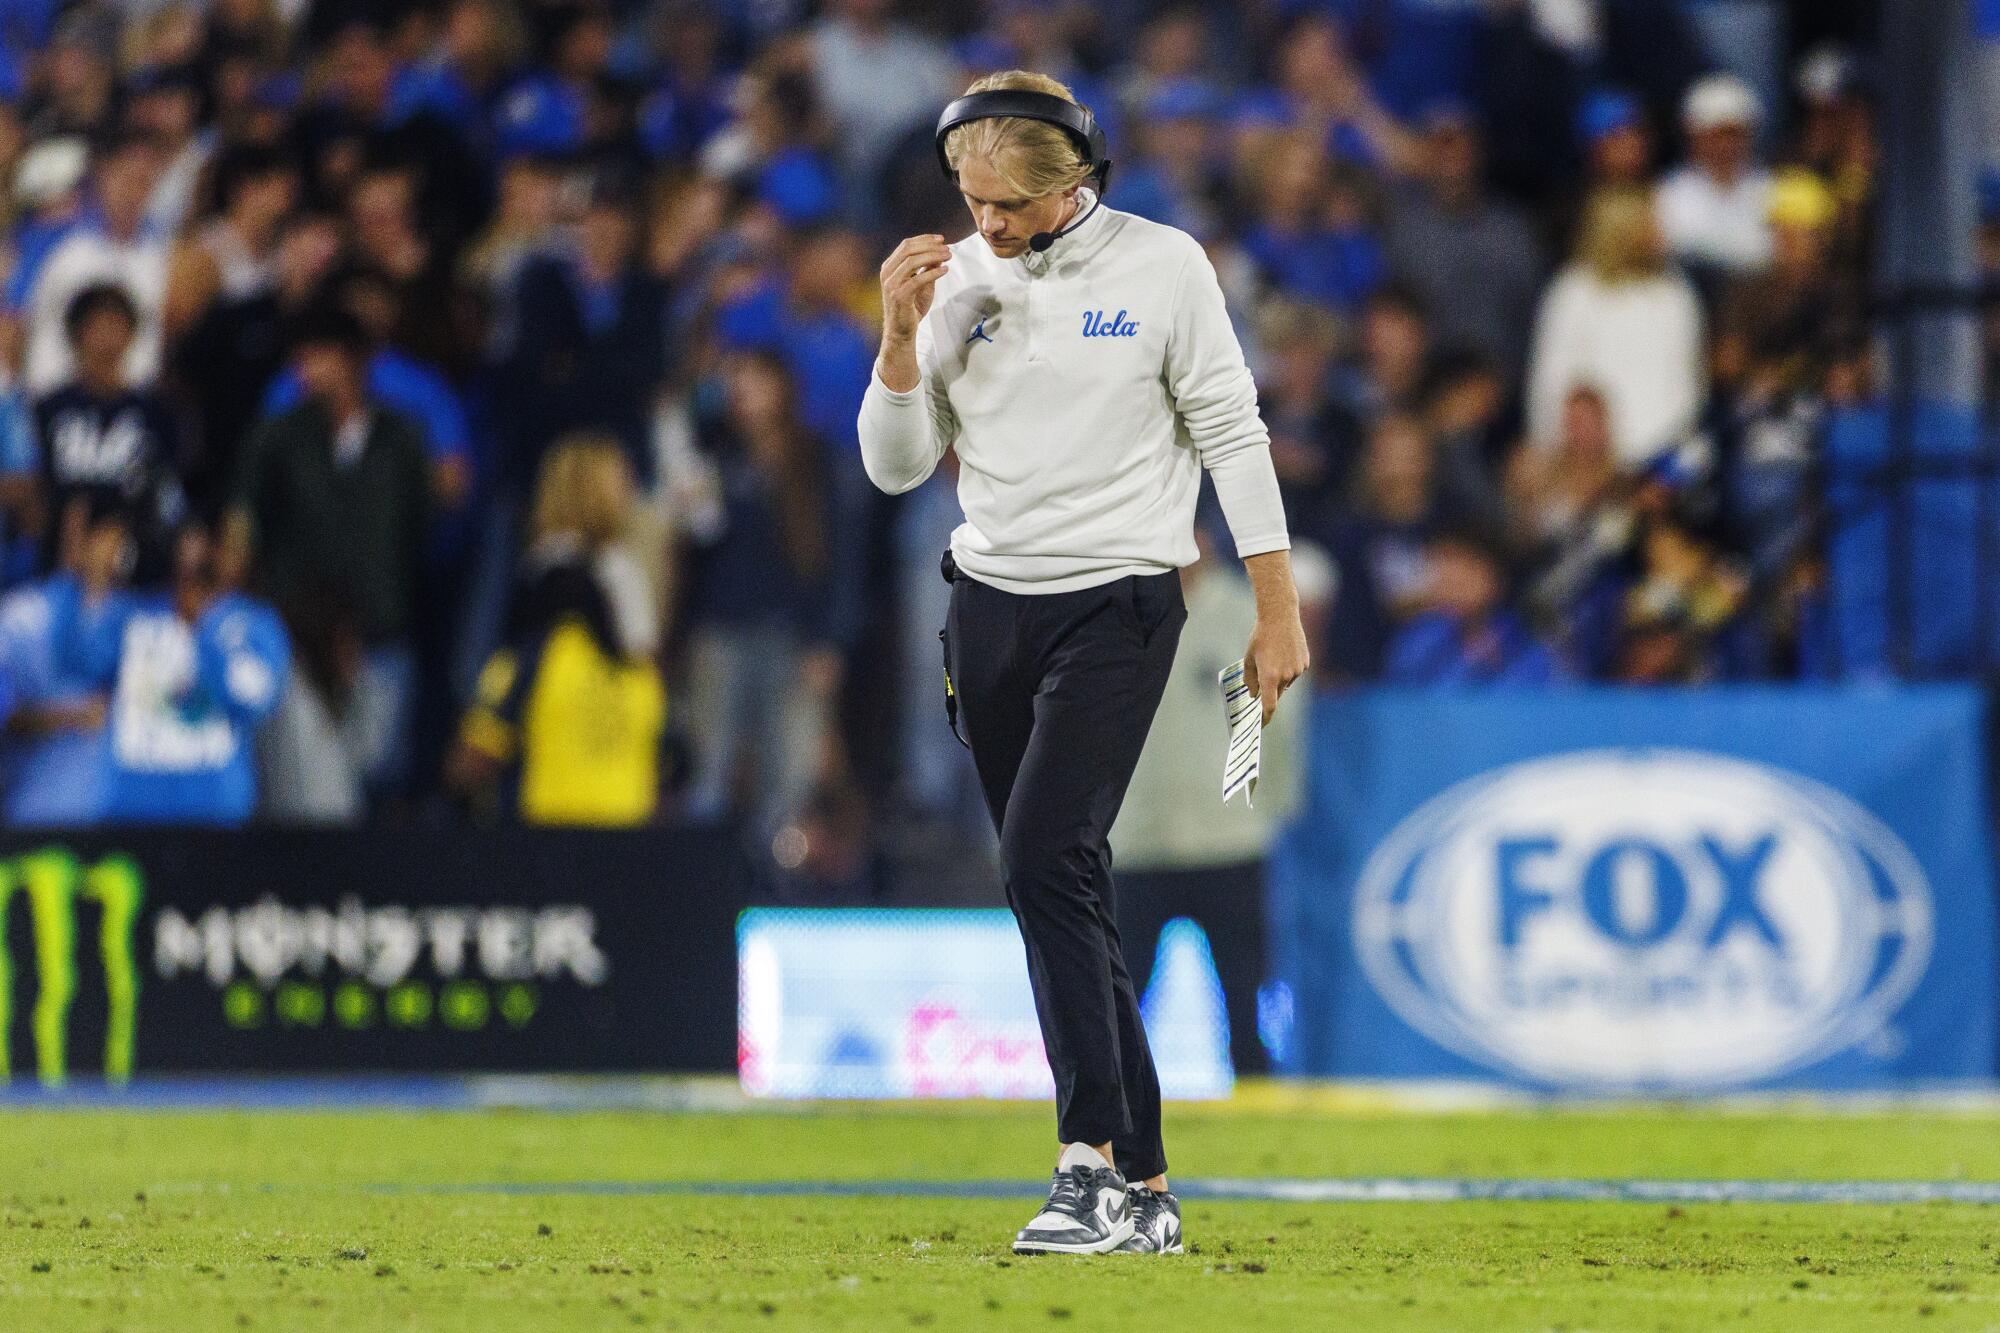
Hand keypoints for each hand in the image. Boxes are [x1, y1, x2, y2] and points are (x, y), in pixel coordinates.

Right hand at [879, 235, 949, 344]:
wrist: (901, 331)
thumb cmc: (911, 307)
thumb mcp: (922, 284)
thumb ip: (928, 268)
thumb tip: (940, 253)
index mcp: (890, 267)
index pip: (906, 245)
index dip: (924, 239)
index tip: (941, 239)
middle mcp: (887, 273)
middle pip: (908, 249)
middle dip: (930, 246)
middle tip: (947, 248)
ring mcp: (891, 284)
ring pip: (912, 261)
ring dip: (933, 256)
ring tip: (948, 257)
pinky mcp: (899, 295)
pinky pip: (917, 279)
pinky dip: (933, 273)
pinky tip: (945, 271)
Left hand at [1243, 611, 1309, 725]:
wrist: (1280, 617)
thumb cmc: (1261, 637)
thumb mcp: (1248, 658)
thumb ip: (1250, 679)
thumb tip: (1254, 695)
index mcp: (1269, 676)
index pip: (1269, 706)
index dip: (1265, 718)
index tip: (1261, 725)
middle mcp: (1285, 676)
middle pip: (1277, 693)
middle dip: (1269, 691)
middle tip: (1262, 680)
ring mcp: (1297, 670)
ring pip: (1286, 683)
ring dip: (1279, 677)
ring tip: (1273, 657)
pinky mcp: (1305, 663)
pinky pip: (1295, 673)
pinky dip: (1288, 669)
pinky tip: (1283, 653)